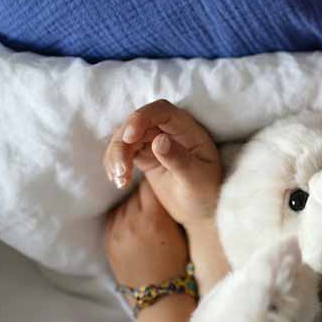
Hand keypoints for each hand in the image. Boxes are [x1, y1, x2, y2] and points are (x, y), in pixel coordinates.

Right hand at [103, 99, 223, 228]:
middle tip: (121, 172)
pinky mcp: (144, 154)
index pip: (161, 111)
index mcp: (188, 130)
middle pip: (137, 123)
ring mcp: (155, 141)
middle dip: (122, 145)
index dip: (142, 118)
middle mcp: (170, 130)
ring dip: (116, 156)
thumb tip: (159, 140)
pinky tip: (119, 182)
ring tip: (120, 182)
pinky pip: (123, 151)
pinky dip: (115, 163)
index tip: (129, 137)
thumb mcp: (196, 179)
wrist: (202, 211)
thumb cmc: (206, 193)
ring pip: (125, 136)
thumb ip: (179, 159)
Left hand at [104, 178, 189, 308]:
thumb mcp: (180, 233)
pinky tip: (133, 219)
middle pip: (135, 192)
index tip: (162, 182)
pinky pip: (114, 216)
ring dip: (133, 203)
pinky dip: (123, 215)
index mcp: (154, 219)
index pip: (150, 185)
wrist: (159, 295)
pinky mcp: (108, 240)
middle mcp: (132, 222)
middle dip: (145, 192)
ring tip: (144, 209)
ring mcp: (117, 231)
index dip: (157, 183)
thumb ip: (170, 209)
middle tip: (154, 195)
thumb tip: (163, 188)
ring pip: (124, 203)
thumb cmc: (177, 263)